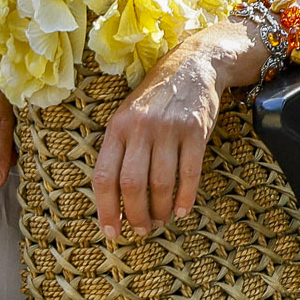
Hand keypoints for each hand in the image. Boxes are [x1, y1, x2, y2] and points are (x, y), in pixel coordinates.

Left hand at [94, 20, 256, 238]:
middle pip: (131, 184)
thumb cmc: (153, 101)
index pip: (104, 175)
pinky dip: (185, 197)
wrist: (190, 68)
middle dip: (134, 214)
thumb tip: (114, 197)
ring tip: (159, 222)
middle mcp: (139, 128)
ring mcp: (168, 129)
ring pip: (160, 182)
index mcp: (116, 127)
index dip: (105, 208)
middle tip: (140, 231)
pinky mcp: (195, 131)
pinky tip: (180, 210)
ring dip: (159, 210)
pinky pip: (189, 173)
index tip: (110, 231)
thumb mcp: (126, 117)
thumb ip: (120, 150)